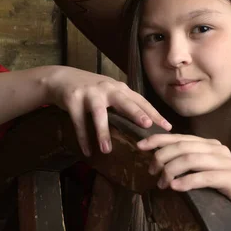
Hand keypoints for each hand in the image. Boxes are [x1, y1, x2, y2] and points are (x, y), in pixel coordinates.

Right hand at [46, 67, 171, 155]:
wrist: (62, 78)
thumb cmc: (92, 90)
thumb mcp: (110, 92)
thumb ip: (125, 104)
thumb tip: (147, 123)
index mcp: (120, 88)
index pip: (141, 101)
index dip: (155, 113)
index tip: (168, 127)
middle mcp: (107, 89)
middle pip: (124, 102)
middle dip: (136, 113)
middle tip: (147, 125)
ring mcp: (90, 93)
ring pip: (99, 114)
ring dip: (103, 132)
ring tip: (107, 150)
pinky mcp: (73, 100)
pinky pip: (79, 122)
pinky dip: (83, 138)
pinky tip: (87, 152)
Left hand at [137, 134, 230, 207]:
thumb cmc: (215, 195)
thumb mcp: (195, 175)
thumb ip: (181, 163)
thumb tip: (155, 158)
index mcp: (209, 145)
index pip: (180, 137)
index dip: (158, 140)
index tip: (140, 146)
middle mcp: (219, 149)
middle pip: (183, 147)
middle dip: (162, 158)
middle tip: (151, 173)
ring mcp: (228, 163)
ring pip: (192, 159)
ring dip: (172, 171)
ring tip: (162, 184)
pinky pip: (205, 177)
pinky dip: (187, 181)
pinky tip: (175, 188)